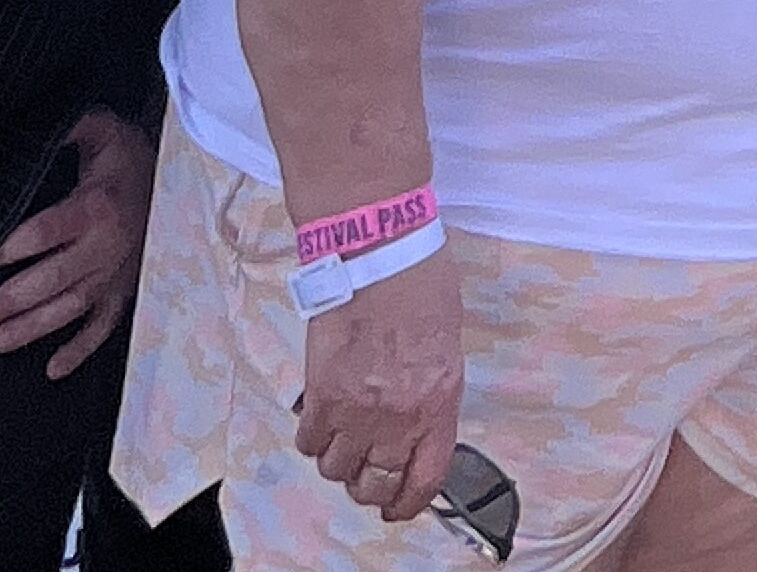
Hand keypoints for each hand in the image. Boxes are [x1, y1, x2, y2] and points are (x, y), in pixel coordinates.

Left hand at [0, 108, 154, 377]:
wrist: (177, 174)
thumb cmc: (128, 154)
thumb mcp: (103, 130)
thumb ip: (73, 127)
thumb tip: (40, 128)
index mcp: (98, 205)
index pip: (45, 232)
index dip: (8, 249)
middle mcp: (109, 244)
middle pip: (53, 279)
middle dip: (10, 301)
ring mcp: (119, 271)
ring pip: (73, 307)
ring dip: (34, 328)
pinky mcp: (126, 288)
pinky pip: (106, 324)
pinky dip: (82, 348)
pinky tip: (53, 369)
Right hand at [297, 242, 462, 524]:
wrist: (377, 249)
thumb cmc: (420, 281)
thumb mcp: (447, 342)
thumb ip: (433, 389)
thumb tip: (418, 417)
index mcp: (438, 402)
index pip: (424, 478)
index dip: (408, 503)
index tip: (398, 508)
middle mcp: (397, 416)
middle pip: (374, 485)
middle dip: (371, 488)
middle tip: (366, 475)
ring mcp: (355, 409)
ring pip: (336, 470)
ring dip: (340, 462)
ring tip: (344, 439)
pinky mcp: (319, 394)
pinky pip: (309, 442)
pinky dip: (314, 439)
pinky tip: (322, 420)